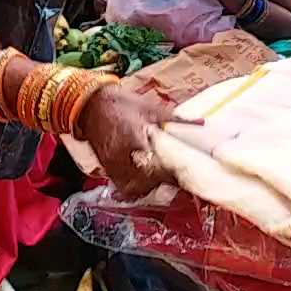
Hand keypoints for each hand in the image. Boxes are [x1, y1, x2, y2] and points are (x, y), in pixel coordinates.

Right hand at [77, 84, 179, 199]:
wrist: (90, 104)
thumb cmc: (121, 103)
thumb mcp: (150, 107)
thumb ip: (175, 119)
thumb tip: (200, 123)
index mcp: (135, 138)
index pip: (158, 165)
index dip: (174, 173)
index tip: (185, 172)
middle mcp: (123, 155)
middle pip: (148, 180)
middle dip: (164, 180)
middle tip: (176, 174)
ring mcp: (113, 164)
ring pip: (136, 187)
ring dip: (150, 185)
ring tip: (160, 177)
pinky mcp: (107, 168)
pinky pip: (123, 185)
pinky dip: (135, 186)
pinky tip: (144, 177)